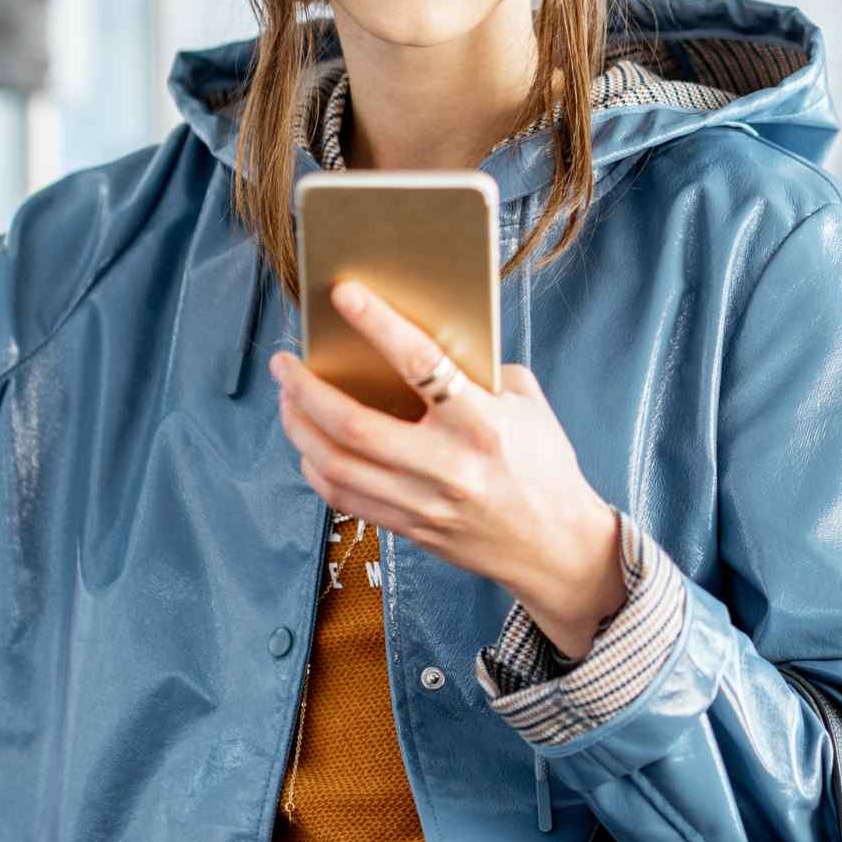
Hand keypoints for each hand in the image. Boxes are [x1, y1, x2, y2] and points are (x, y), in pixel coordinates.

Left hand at [270, 278, 626, 655]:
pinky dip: (315, 466)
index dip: (377, 324)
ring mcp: (424, 503)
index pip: (420, 364)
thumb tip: (422, 338)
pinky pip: (343, 498)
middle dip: (306, 389)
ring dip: (299, 426)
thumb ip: (477, 370)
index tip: (343, 294)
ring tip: (287, 397)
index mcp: (482, 422)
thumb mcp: (525, 404)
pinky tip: (308, 442)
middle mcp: (448, 465)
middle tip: (284, 361)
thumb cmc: (542, 465)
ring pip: (336, 465)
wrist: (557, 548)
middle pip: (354, 425)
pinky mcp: (409, 528)